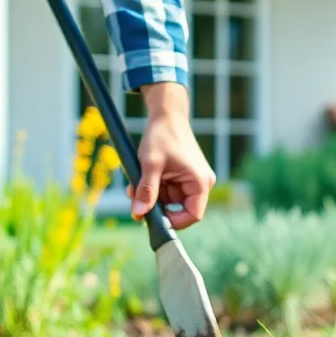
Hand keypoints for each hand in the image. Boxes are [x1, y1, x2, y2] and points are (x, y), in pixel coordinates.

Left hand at [129, 83, 214, 228]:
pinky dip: (154, 188)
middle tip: (135, 199)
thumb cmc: (162, 135)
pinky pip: (168, 191)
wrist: (166, 114)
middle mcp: (200, 183)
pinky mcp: (182, 177)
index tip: (152, 218)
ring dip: (152, 196)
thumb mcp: (150, 164)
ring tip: (135, 184)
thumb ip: (146, 190)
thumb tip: (139, 214)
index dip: (174, 222)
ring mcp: (191, 180)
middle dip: (156, 206)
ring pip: (169, 201)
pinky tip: (143, 178)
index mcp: (200, 182)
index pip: (193, 215)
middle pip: (179, 209)